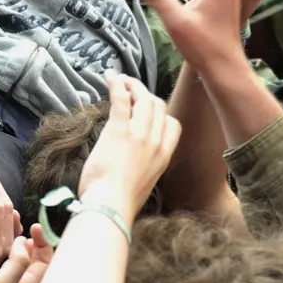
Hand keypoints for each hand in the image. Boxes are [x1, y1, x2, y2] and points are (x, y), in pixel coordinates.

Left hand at [78, 74, 181, 218]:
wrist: (111, 206)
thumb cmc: (118, 201)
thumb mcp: (141, 183)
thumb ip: (142, 167)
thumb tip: (130, 164)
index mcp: (164, 157)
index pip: (172, 124)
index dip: (160, 112)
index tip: (146, 108)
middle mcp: (156, 142)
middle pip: (158, 106)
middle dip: (145, 93)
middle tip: (130, 87)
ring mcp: (139, 134)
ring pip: (143, 99)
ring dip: (131, 85)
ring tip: (120, 79)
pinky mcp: (119, 130)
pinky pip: (121, 99)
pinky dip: (116, 84)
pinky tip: (110, 76)